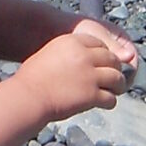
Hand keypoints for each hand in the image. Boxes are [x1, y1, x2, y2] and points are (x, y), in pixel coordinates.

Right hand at [15, 19, 134, 122]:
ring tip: (115, 90)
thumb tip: (81, 60)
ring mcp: (90, 75)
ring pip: (116, 78)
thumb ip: (69, 53)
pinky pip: (110, 98)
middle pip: (112, 59)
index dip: (104, 53)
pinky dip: (110, 101)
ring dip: (118, 85)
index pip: (99, 43)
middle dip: (115, 68)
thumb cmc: (32, 78)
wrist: (27, 96)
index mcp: (73, 42)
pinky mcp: (92, 94)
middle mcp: (84, 55)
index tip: (103, 62)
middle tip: (113, 77)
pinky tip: (106, 103)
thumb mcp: (50, 53)